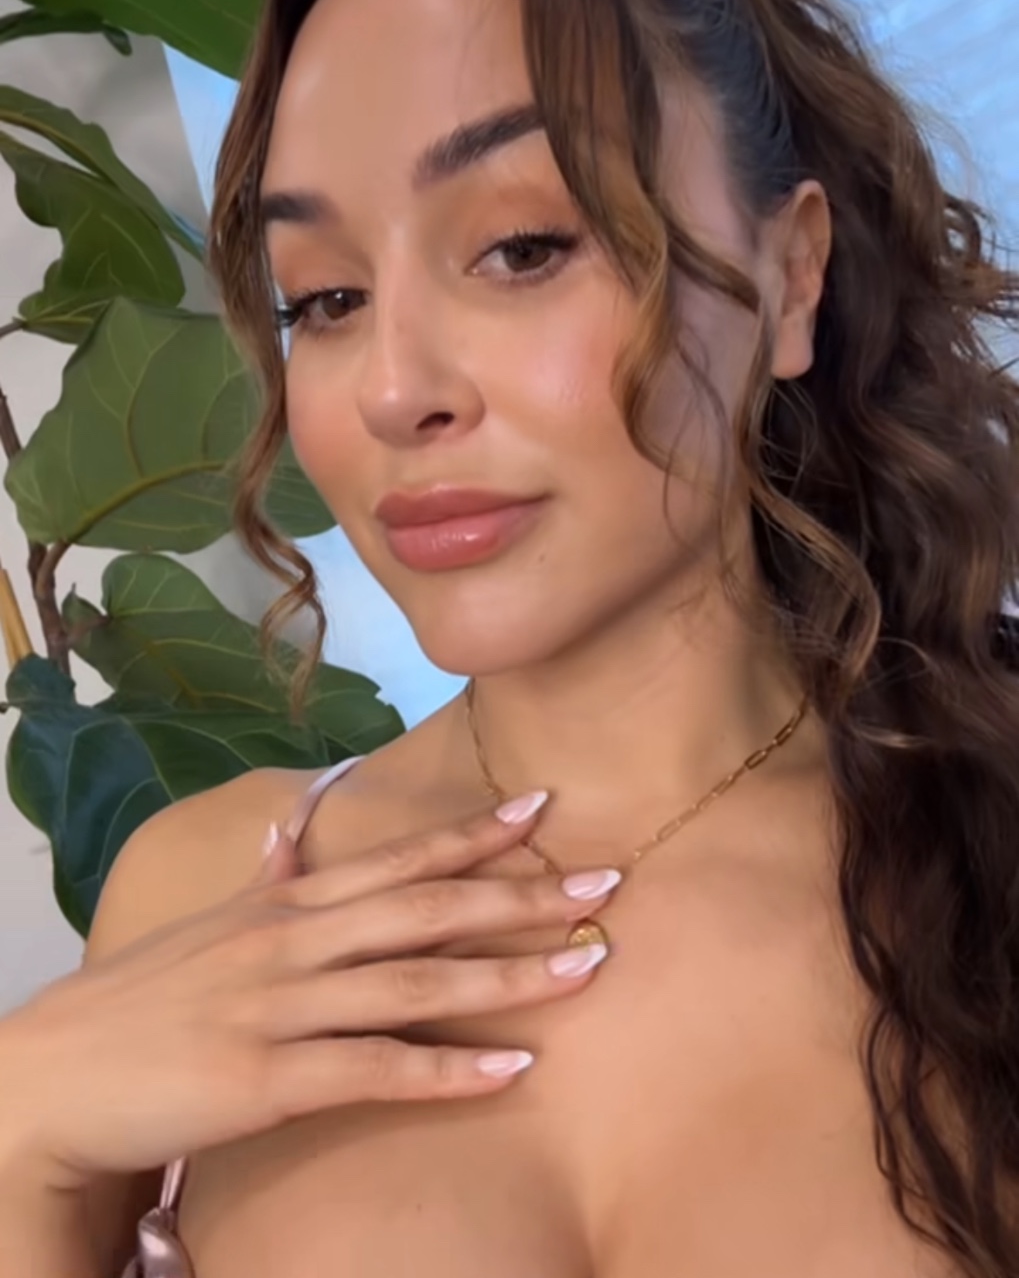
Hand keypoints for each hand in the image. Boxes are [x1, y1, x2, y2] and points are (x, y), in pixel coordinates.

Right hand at [0, 792, 619, 1191]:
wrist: (58, 1073)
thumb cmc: (145, 997)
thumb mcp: (212, 925)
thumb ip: (267, 875)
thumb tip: (295, 820)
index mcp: (288, 905)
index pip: (397, 858)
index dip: (473, 835)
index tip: (543, 808)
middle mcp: (294, 941)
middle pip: (426, 908)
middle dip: (520, 894)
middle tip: (606, 881)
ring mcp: (281, 1006)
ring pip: (414, 980)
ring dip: (509, 973)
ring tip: (589, 965)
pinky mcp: (267, 1078)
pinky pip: (374, 1069)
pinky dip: (447, 1067)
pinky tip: (512, 1067)